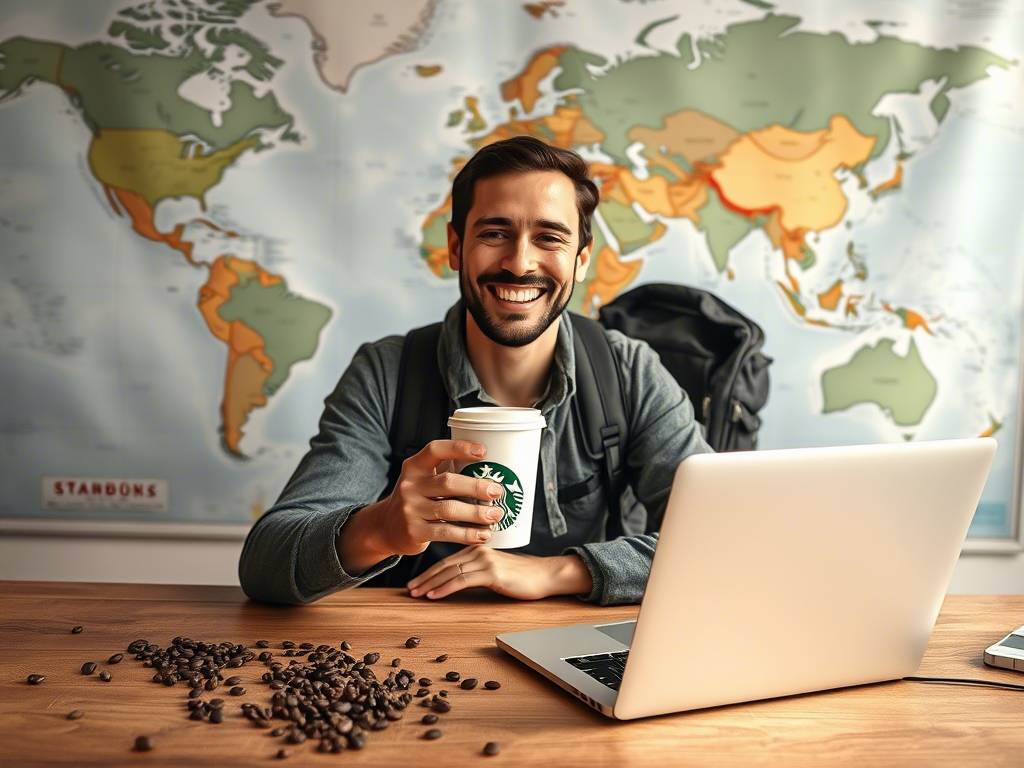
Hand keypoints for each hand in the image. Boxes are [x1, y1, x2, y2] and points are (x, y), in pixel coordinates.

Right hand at [377, 439, 505, 555]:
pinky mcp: (414, 532)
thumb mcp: (424, 479)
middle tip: (497, 491)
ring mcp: (410, 509)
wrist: (387, 526)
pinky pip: (446, 532)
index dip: (459, 448)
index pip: (436, 450)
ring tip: (495, 515)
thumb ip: (447, 471)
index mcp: (415, 466)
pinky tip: (482, 535)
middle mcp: (410, 485)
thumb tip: (490, 467)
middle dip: (476, 487)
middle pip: (448, 482)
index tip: (484, 451)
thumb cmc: (417, 498)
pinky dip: (467, 534)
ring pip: (449, 509)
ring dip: (476, 513)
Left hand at [406, 547, 592, 600]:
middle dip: (424, 577)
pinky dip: (445, 588)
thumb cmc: (524, 574)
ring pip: (450, 572)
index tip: (414, 582)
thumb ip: (478, 570)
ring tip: (416, 593)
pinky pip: (462, 580)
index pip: (447, 560)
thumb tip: (460, 580)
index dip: (428, 571)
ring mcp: (485, 560)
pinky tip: (434, 595)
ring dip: (430, 584)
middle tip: (408, 588)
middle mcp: (478, 550)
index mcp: (477, 547)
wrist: (547, 574)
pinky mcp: (492, 572)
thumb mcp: (496, 569)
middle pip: (444, 564)